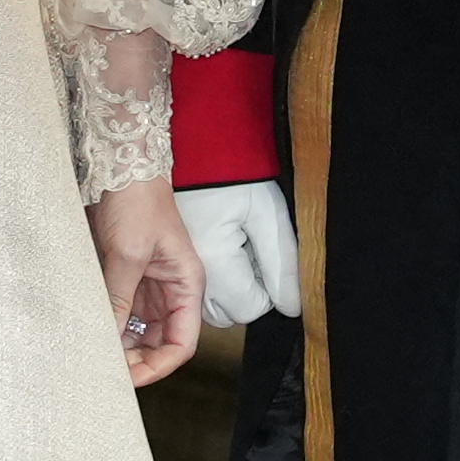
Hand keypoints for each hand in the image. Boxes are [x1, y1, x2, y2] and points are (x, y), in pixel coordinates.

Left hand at [92, 180, 204, 385]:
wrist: (120, 166)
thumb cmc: (137, 202)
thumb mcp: (128, 254)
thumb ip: (117, 298)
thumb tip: (105, 340)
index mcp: (187, 286)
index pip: (181, 344)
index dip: (158, 366)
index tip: (128, 379)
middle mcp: (171, 290)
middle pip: (157, 342)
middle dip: (134, 359)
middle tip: (102, 368)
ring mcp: (147, 285)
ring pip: (134, 330)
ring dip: (116, 344)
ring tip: (91, 352)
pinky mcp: (124, 276)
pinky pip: (117, 311)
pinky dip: (104, 324)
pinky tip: (86, 331)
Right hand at [179, 178, 303, 331]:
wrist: (190, 147)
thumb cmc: (229, 173)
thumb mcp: (267, 214)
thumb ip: (282, 264)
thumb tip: (292, 306)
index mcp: (214, 262)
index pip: (250, 309)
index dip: (267, 290)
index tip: (266, 260)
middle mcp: (188, 274)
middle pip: (228, 313)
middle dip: (245, 293)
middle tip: (251, 253)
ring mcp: (173, 269)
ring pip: (209, 306)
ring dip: (228, 290)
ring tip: (236, 249)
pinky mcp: (167, 262)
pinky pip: (194, 289)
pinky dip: (210, 280)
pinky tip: (219, 248)